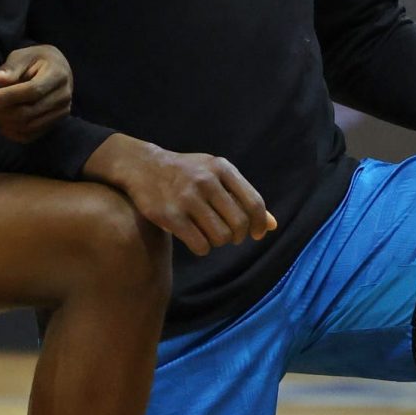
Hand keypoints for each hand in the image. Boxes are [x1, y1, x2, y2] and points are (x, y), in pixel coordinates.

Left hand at [0, 45, 72, 143]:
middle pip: (30, 112)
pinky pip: (31, 136)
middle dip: (1, 111)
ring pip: (29, 126)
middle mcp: (64, 95)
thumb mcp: (24, 56)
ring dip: (4, 122)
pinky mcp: (55, 124)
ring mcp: (61, 112)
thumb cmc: (36, 60)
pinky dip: (12, 133)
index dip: (8, 96)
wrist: (57, 69)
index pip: (33, 90)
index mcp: (58, 74)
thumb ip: (11, 68)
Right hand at [85, 135, 274, 258]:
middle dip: (237, 236)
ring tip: (209, 234)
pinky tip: (195, 239)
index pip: (254, 203)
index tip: (257, 233)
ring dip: (218, 242)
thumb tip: (273, 225)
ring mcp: (186, 198)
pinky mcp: (169, 216)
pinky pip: (200, 245)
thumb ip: (243, 197)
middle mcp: (206, 181)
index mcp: (221, 168)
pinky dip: (202, 248)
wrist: (142, 166)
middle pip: (239, 224)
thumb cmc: (186, 174)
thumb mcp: (216, 175)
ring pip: (220, 237)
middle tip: (229, 236)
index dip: (260, 224)